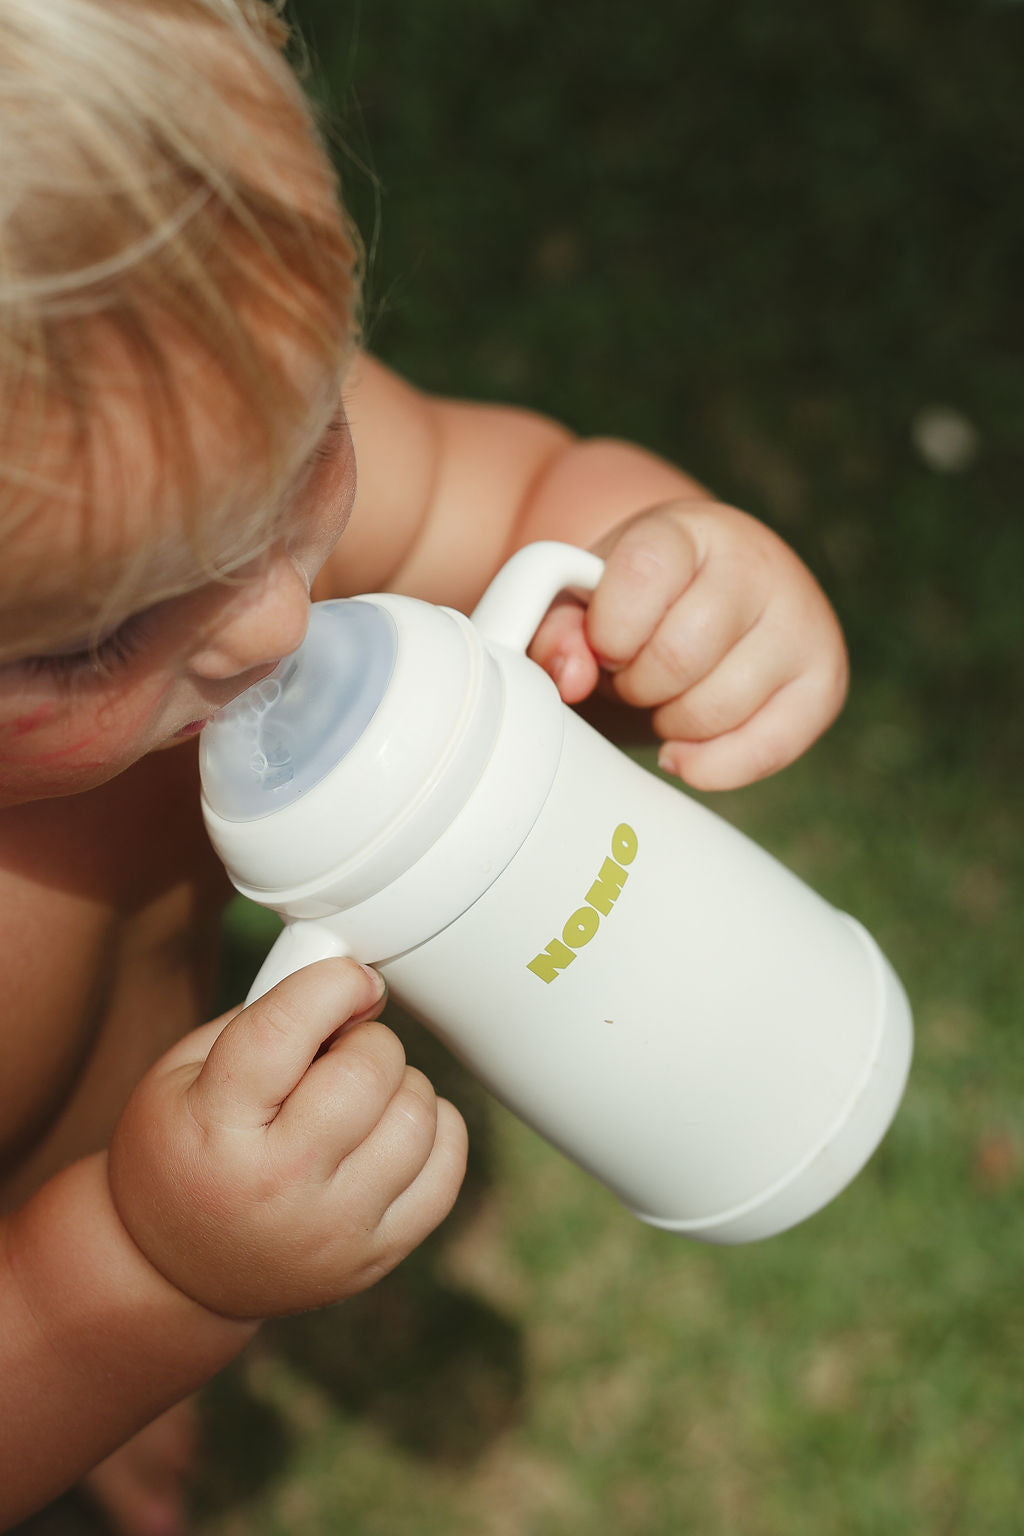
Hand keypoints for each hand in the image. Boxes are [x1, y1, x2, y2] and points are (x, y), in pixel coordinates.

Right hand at [107, 960, 466, 1318]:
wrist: (173, 1273)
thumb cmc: (181, 1154)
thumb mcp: (181, 1073)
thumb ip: (262, 1018)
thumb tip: (355, 983)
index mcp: (213, 1127)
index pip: (283, 1032)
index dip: (332, 984)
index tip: (350, 977)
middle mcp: (277, 1184)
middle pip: (366, 1074)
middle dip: (366, 1039)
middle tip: (342, 1049)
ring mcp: (332, 1229)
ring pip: (417, 1117)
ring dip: (401, 1085)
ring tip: (363, 1095)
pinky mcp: (376, 1257)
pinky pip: (446, 1170)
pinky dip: (435, 1130)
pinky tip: (393, 1128)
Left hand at [529, 502, 847, 789]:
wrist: (701, 602)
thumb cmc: (636, 605)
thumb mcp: (583, 603)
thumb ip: (556, 631)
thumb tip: (570, 675)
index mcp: (688, 529)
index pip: (644, 576)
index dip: (609, 632)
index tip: (606, 642)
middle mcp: (758, 564)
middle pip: (679, 657)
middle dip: (637, 684)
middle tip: (633, 675)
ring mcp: (801, 621)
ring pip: (717, 710)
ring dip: (671, 723)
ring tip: (666, 696)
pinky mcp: (824, 682)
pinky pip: (766, 750)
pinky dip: (711, 765)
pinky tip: (684, 747)